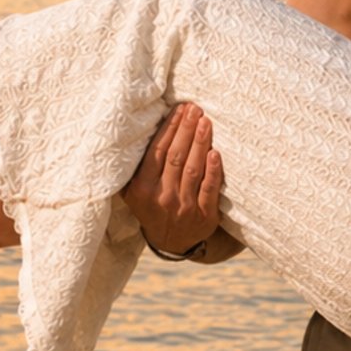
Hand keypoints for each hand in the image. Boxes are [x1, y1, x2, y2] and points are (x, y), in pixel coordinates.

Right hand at [121, 103, 222, 255]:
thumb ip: (135, 167)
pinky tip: (216, 152)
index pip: (157, 152)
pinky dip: (213, 170)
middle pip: (176, 157)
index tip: (178, 109)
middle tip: (194, 108)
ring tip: (205, 121)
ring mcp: (184, 207)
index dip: (169, 129)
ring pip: (193, 169)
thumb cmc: (152, 206)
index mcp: (142, 190)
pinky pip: (210, 188)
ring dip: (200, 143)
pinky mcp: (205, 216)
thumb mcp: (133, 191)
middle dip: (186, 129)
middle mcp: (162, 198)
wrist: (171, 243)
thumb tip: (138, 130)